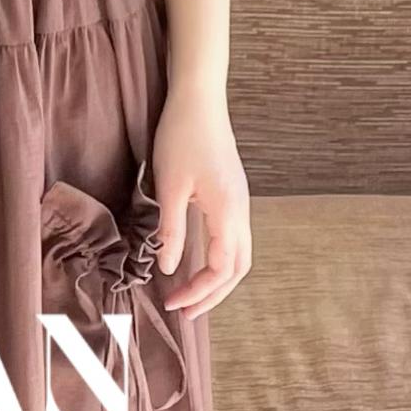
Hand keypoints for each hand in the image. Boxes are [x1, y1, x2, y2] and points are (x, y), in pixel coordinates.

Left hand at [146, 88, 249, 323]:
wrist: (200, 99)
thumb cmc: (182, 137)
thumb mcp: (170, 186)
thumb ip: (171, 230)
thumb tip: (169, 269)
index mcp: (228, 213)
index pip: (221, 269)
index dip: (199, 292)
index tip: (173, 303)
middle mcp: (241, 211)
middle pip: (238, 268)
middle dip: (214, 294)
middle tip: (186, 311)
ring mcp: (240, 202)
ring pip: (239, 254)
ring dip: (218, 279)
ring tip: (192, 293)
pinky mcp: (232, 194)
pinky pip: (233, 238)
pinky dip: (219, 259)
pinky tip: (198, 260)